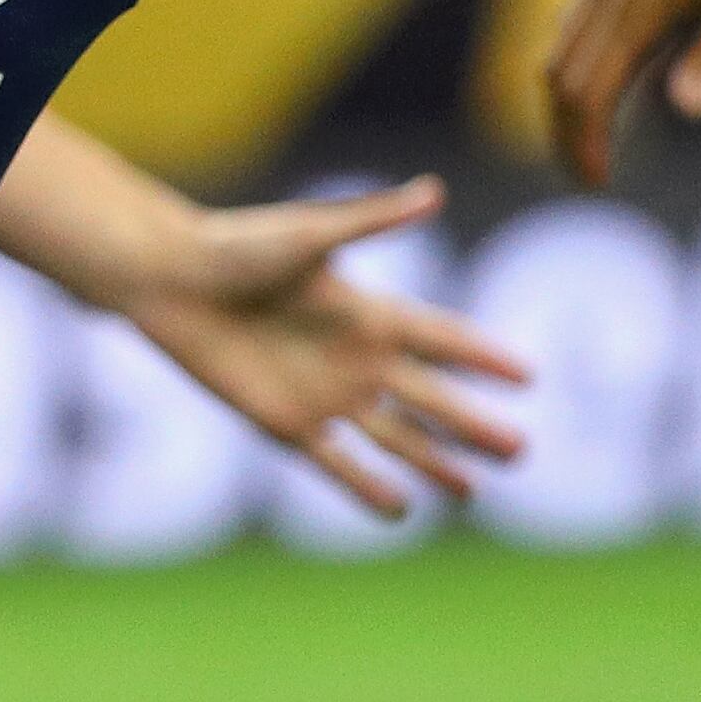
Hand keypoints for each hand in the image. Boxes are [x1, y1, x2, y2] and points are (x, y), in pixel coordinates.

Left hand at [119, 178, 527, 517]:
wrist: (171, 281)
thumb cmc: (238, 246)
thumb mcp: (309, 235)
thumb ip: (372, 220)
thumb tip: (434, 191)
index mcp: (368, 311)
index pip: (442, 338)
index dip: (483, 356)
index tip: (529, 374)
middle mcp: (355, 358)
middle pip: (430, 399)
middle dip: (474, 426)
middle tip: (522, 450)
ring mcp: (324, 395)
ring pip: (394, 439)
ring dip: (434, 463)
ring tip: (472, 491)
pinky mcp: (287, 424)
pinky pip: (336, 465)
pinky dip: (367, 488)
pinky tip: (400, 511)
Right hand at [544, 0, 700, 186]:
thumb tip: (686, 113)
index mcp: (639, 3)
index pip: (588, 88)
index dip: (585, 140)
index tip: (597, 182)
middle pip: (561, 69)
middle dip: (564, 127)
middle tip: (587, 173)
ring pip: (562, 38)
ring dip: (565, 92)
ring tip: (585, 131)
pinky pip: (577, 13)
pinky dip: (575, 55)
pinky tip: (602, 63)